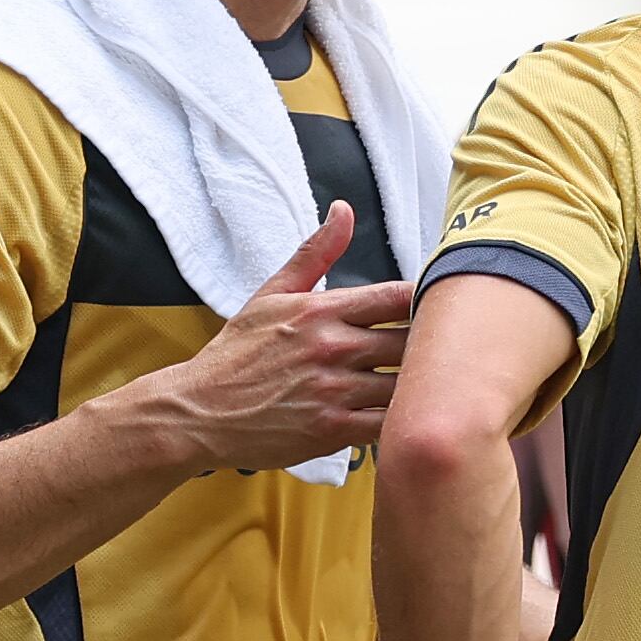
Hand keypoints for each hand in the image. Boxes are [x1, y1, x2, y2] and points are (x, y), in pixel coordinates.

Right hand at [138, 205, 411, 472]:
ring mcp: (334, 390)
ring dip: (421, 385)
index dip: (428, 302)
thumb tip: (344, 210)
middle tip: (442, 351)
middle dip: (431, 346)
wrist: (199, 412)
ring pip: (406, 385)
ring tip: (429, 386)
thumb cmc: (236, 355)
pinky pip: (387, 424)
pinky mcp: (332, 430)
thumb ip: (315, 253)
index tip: (435, 310)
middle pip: (412, 341)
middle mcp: (332, 347)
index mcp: (322, 310)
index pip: (399, 297)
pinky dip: (401, 422)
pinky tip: (404, 417)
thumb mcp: (271, 295)